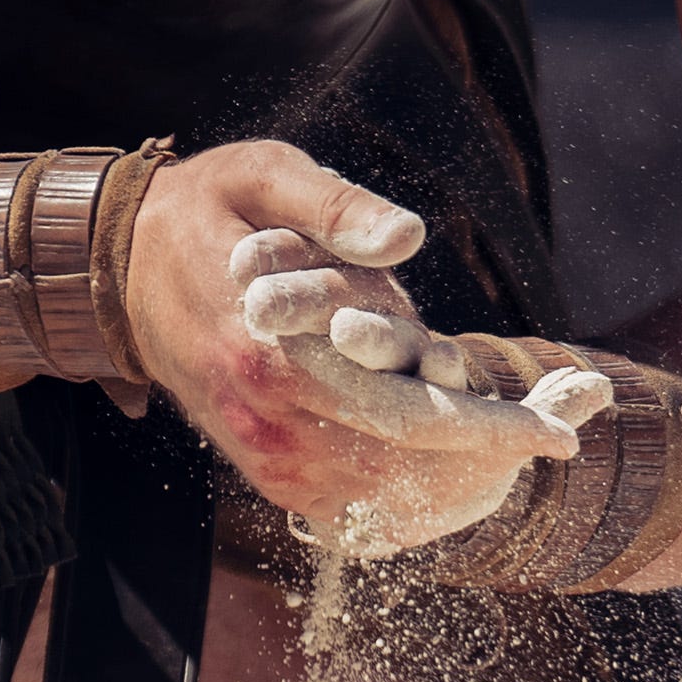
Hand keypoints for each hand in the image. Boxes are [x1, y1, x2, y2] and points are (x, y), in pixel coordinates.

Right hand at [124, 142, 597, 554]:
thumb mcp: (264, 175)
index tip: (562, 430)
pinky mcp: (259, 463)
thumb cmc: (202, 212)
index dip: (488, 426)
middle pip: (405, 462)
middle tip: (567, 432)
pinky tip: (458, 471)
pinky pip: (344, 506)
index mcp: (271, 350)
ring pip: (381, 495)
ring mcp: (259, 451)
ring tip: (527, 441)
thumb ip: (337, 206)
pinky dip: (408, 497)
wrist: (114, 270)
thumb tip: (410, 237)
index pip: (403, 409)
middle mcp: (267, 417)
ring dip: (459, 480)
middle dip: (494, 455)